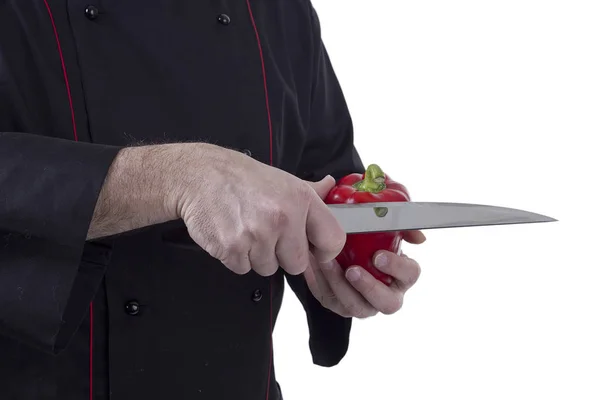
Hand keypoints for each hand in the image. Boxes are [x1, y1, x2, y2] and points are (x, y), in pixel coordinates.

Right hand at [174, 144, 344, 276]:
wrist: (200, 175)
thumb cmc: (242, 178)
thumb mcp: (283, 179)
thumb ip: (311, 190)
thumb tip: (331, 186)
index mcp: (301, 199)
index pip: (333, 240)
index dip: (324, 250)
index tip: (314, 249)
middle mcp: (282, 217)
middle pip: (297, 264)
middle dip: (282, 255)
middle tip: (267, 233)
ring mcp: (257, 234)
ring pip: (268, 268)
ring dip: (257, 256)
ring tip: (247, 230)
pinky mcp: (233, 248)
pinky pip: (243, 269)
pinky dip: (237, 257)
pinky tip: (233, 234)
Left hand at [304, 230, 425, 317]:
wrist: (330, 239)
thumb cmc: (362, 232)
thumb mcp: (379, 222)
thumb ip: (399, 222)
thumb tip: (418, 237)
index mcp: (401, 273)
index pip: (410, 274)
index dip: (397, 267)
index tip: (378, 255)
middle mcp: (385, 293)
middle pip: (388, 303)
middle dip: (369, 287)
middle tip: (352, 270)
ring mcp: (362, 303)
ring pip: (356, 306)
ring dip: (340, 285)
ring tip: (327, 263)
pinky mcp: (338, 304)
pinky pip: (331, 299)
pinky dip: (321, 282)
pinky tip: (315, 264)